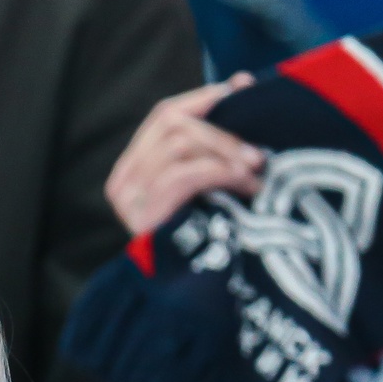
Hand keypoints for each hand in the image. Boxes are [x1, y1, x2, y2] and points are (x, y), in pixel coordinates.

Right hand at [105, 74, 266, 238]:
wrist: (195, 300)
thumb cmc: (207, 240)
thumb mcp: (209, 184)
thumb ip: (214, 142)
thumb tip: (242, 81)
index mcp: (133, 170)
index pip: (165, 116)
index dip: (205, 99)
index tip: (244, 93)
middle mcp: (123, 181)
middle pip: (171, 122)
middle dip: (222, 130)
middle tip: (259, 153)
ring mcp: (130, 199)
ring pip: (180, 143)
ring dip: (227, 154)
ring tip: (257, 176)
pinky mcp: (145, 215)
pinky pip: (186, 173)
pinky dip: (222, 173)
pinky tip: (246, 187)